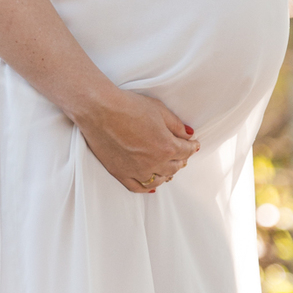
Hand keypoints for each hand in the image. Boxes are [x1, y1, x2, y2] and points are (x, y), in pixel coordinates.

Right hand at [74, 88, 199, 193]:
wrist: (100, 110)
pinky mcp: (120, 173)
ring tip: (168, 168)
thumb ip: (176, 125)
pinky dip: (147, 186)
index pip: (186, 151)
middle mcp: (154, 162)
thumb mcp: (159, 110)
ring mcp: (137, 170)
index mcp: (166, 146)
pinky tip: (152, 184)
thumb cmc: (129, 106)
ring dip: (166, 173)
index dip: (192, 147)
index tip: (193, 144)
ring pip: (158, 179)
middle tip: (181, 155)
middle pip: (174, 167)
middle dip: (180, 160)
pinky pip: (138, 187)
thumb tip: (188, 134)